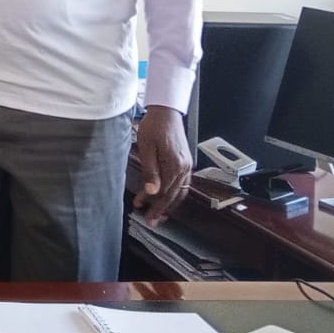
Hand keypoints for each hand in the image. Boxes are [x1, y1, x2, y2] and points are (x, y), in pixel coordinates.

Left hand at [133, 105, 192, 224]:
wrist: (166, 111)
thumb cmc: (154, 126)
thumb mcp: (147, 148)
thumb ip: (150, 172)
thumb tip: (152, 191)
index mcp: (175, 165)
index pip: (165, 192)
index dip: (155, 205)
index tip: (146, 215)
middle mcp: (184, 167)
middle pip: (174, 195)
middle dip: (162, 209)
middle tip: (152, 220)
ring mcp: (187, 164)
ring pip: (180, 191)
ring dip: (169, 203)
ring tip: (159, 214)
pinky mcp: (185, 161)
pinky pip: (182, 182)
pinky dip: (175, 192)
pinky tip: (166, 197)